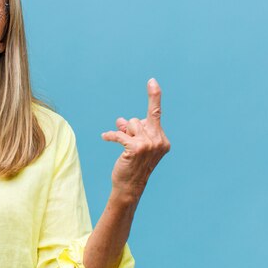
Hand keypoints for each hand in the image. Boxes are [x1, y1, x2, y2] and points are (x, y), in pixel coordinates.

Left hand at [101, 78, 170, 201]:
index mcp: (163, 140)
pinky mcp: (136, 147)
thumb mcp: (135, 145)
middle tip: (127, 140)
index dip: (154, 96)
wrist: (130, 186)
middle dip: (129, 128)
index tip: (151, 81)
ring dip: (122, 133)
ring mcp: (149, 144)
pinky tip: (105, 137)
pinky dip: (111, 135)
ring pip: (129, 125)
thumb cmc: (133, 166)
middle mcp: (159, 141)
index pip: (156, 114)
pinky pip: (119, 134)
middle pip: (138, 120)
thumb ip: (132, 130)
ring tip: (123, 148)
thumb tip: (121, 119)